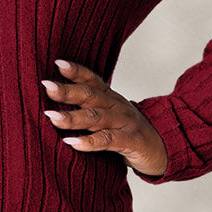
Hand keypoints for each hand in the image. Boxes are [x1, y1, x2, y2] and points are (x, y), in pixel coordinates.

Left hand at [41, 58, 168, 176]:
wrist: (165, 148)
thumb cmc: (128, 132)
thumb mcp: (109, 116)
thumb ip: (87, 109)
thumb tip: (51, 107)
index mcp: (109, 97)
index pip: (91, 79)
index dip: (75, 70)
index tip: (56, 63)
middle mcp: (116, 105)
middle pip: (89, 95)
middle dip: (67, 91)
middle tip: (46, 86)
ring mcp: (124, 122)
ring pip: (95, 117)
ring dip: (72, 117)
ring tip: (51, 117)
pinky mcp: (131, 140)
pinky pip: (108, 139)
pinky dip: (89, 141)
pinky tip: (72, 143)